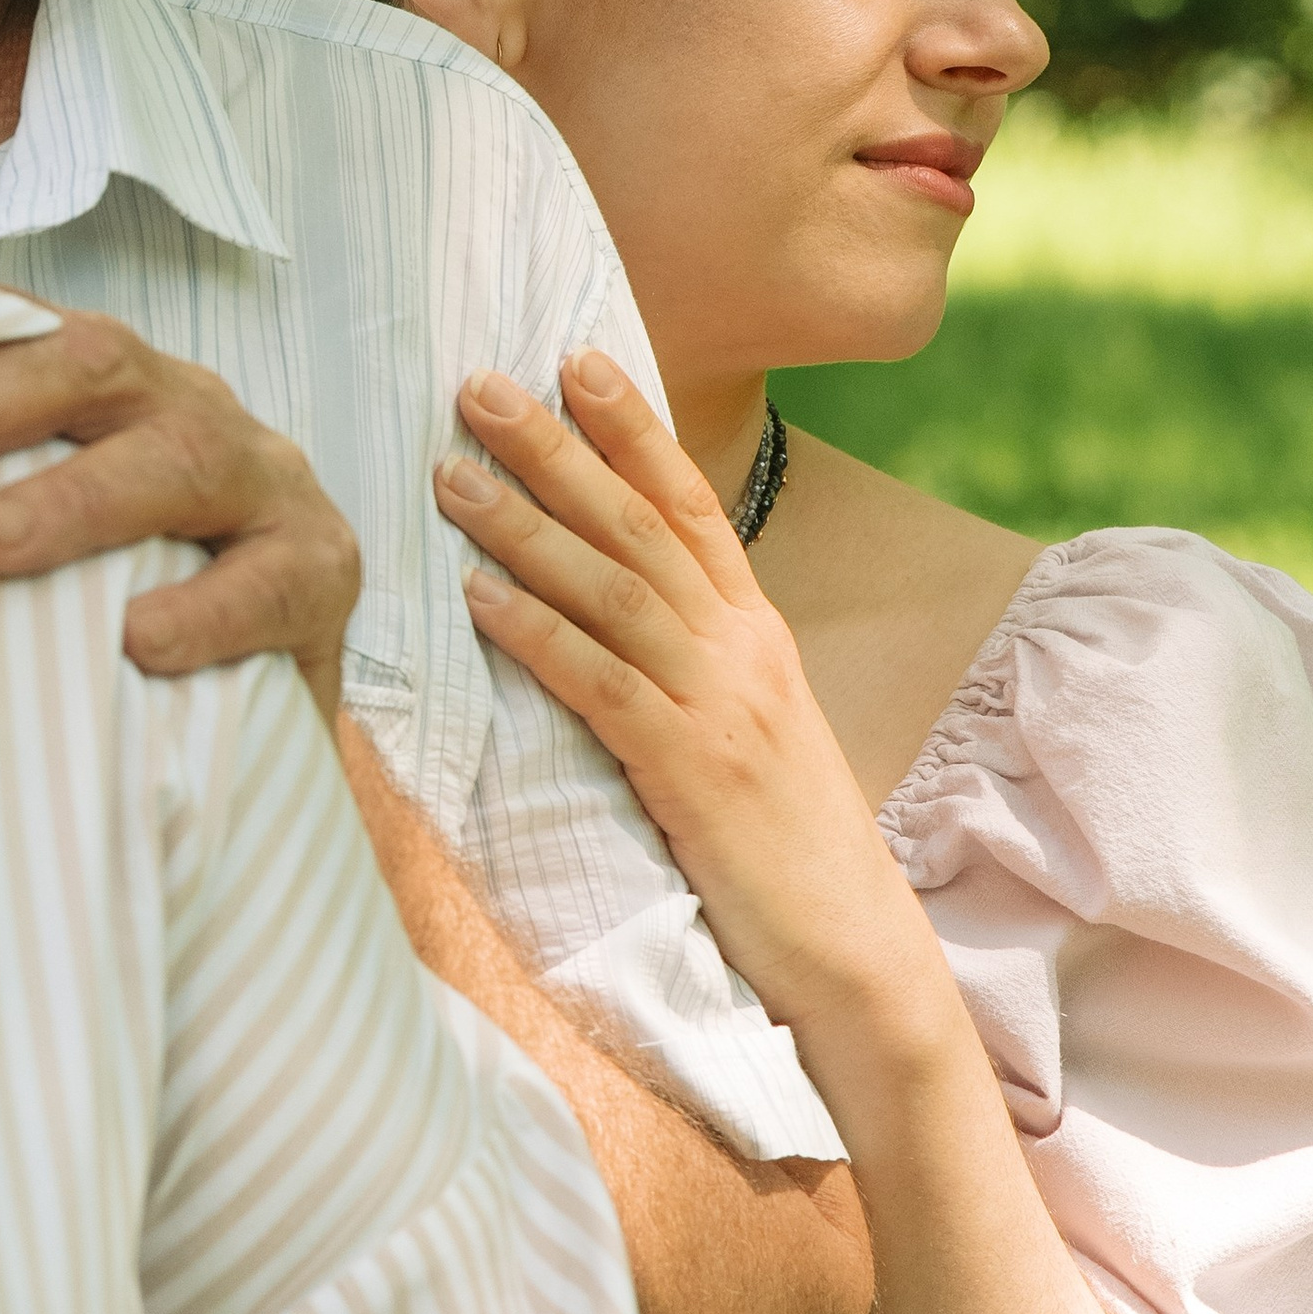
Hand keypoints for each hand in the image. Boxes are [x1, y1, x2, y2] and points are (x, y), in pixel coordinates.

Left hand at [0, 308, 359, 717]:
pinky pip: (271, 579)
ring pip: (175, 459)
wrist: (253, 686)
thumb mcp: (18, 520)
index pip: (3, 331)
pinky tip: (140, 643)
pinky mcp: (322, 567)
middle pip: (85, 364)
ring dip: (76, 498)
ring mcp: (260, 479)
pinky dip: (207, 610)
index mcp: (101, 378)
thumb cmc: (101, 585)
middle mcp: (181, 405)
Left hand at [435, 353, 931, 1040]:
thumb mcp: (750, 731)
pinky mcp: (692, 772)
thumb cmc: (790, 849)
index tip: (574, 357)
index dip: (633, 427)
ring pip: (612, 588)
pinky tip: (479, 596)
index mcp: (758, 634)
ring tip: (452, 473)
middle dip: (556, 447)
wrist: (860, 955)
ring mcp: (721, 706)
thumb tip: (617, 615)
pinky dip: (538, 633)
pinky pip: (601, 684)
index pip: (691, 503)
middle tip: (479, 384)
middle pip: (639, 524)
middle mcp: (744, 650)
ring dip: (526, 525)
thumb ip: (693, 666)